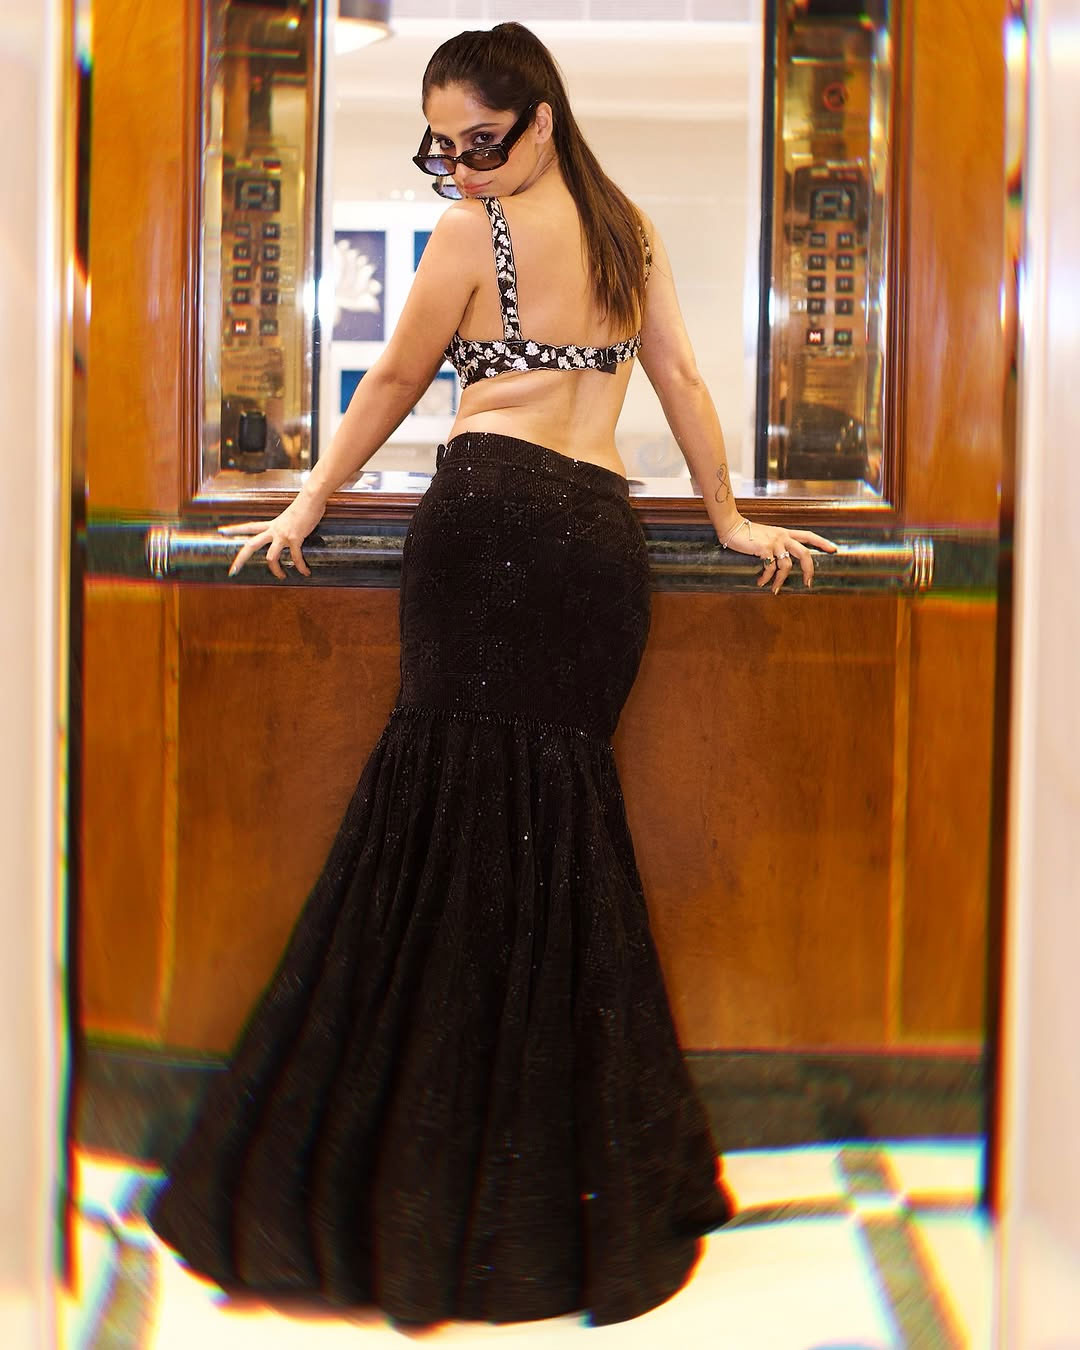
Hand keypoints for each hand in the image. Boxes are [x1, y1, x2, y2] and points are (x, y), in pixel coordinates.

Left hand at [219, 494, 325, 579]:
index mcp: (271, 525)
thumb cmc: (304, 506)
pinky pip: (296, 557)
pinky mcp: (295, 539)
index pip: (249, 527)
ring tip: (282, 576)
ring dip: (276, 570)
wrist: (310, 499)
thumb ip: (287, 525)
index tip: (222, 531)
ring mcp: (283, 535)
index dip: (235, 529)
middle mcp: (274, 531)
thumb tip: (292, 529)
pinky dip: (301, 567)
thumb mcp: (290, 517)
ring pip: (271, 557)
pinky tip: (306, 572)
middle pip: (251, 545)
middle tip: (232, 570)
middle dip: (241, 559)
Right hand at [718, 515, 837, 592]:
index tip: (834, 550)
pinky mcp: (764, 548)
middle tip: (808, 583)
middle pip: (804, 553)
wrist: (732, 527)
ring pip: (786, 566)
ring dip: (781, 580)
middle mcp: (783, 537)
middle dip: (809, 570)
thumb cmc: (747, 534)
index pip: (809, 536)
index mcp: (785, 533)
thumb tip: (779, 562)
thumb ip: (775, 545)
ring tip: (775, 589)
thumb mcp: (766, 536)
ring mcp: (774, 542)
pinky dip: (766, 578)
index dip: (822, 542)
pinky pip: (770, 568)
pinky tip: (761, 582)